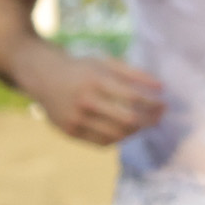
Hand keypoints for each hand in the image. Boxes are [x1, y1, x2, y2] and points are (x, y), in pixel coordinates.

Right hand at [16, 46, 164, 145]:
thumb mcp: (103, 63)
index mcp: (94, 79)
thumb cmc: (79, 68)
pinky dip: (118, 138)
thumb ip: (133, 73)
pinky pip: (102, 142)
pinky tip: (124, 130)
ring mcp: (76, 118)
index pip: (133, 97)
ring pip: (117, 134)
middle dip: (149, 120)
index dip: (153, 103)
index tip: (164, 104)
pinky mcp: (70, 131)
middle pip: (128, 119)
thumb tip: (162, 87)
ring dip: (136, 131)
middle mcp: (84, 100)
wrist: (40, 75)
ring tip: (143, 124)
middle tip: (159, 118)